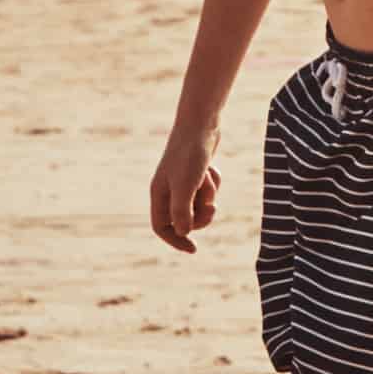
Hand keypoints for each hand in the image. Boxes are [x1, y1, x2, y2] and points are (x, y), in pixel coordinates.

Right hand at [147, 126, 219, 250]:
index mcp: (159, 194)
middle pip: (184, 219)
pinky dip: (213, 182)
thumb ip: (182, 211)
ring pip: (199, 204)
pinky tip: (211, 168)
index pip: (162, 227)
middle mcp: (168, 189)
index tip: (193, 249)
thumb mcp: (186, 186)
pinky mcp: (196, 172)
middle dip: (201, 216)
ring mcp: (182, 181)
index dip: (175, 240)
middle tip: (213, 208)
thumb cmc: (190, 155)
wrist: (201, 124)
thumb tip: (183, 233)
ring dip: (208, 195)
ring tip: (208, 176)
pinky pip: (207, 189)